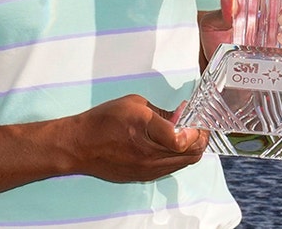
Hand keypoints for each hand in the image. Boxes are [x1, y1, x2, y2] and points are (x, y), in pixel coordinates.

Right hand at [68, 95, 207, 182]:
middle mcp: (149, 154)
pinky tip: (168, 144)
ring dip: (190, 149)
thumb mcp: (135, 104)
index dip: (196, 129)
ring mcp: (148, 169)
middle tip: (197, 126)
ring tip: (183, 134)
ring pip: (185, 163)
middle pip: (192, 154)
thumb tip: (181, 116)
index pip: (183, 139)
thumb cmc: (102, 122)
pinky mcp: (145, 176)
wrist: (80, 146)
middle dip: (200, 139)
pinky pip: (171, 168)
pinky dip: (177, 156)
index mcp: (146, 129)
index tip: (195, 119)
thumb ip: (162, 112)